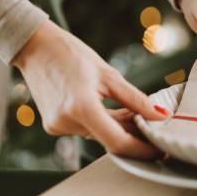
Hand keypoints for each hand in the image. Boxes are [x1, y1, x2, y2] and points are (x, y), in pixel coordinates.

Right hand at [12, 21, 167, 158]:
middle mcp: (66, 122)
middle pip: (109, 139)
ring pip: (99, 135)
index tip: (159, 148)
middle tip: (153, 125)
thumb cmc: (71, 54)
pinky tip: (114, 111)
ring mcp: (57, 126)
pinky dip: (102, 123)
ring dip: (119, 127)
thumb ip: (136, 99)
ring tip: (134, 112)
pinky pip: (86, 130)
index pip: (118, 142)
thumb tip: (160, 115)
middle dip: (133, 134)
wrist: (35, 47)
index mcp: (81, 107)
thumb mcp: (109, 75)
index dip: (141, 149)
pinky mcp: (53, 125)